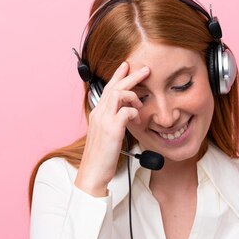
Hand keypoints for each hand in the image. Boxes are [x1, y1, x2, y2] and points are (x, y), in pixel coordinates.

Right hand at [75, 61, 149, 196]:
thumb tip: (128, 114)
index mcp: (97, 114)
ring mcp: (104, 120)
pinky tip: (137, 119)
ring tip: (141, 102)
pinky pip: (125, 111)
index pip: (108, 88)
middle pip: (114, 86)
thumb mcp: (108, 135)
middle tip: (145, 69)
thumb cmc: (101, 157)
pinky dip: (134, 112)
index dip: (118, 76)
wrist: (93, 172)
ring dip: (133, 94)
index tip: (127, 66)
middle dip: (130, 75)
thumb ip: (115, 122)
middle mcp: (99, 113)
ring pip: (118, 94)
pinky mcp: (111, 129)